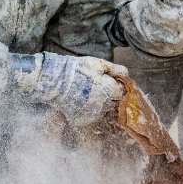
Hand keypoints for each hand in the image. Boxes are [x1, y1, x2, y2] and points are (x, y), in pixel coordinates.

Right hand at [12, 52, 128, 126]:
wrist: (55, 81)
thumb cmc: (77, 70)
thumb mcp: (97, 64)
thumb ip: (116, 70)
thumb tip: (127, 75)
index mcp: (109, 90)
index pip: (123, 93)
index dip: (119, 87)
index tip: (113, 83)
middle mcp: (104, 105)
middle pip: (115, 103)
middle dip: (111, 96)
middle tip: (100, 88)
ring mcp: (93, 114)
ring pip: (104, 111)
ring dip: (102, 104)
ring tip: (90, 93)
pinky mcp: (83, 120)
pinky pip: (93, 116)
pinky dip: (91, 110)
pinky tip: (83, 101)